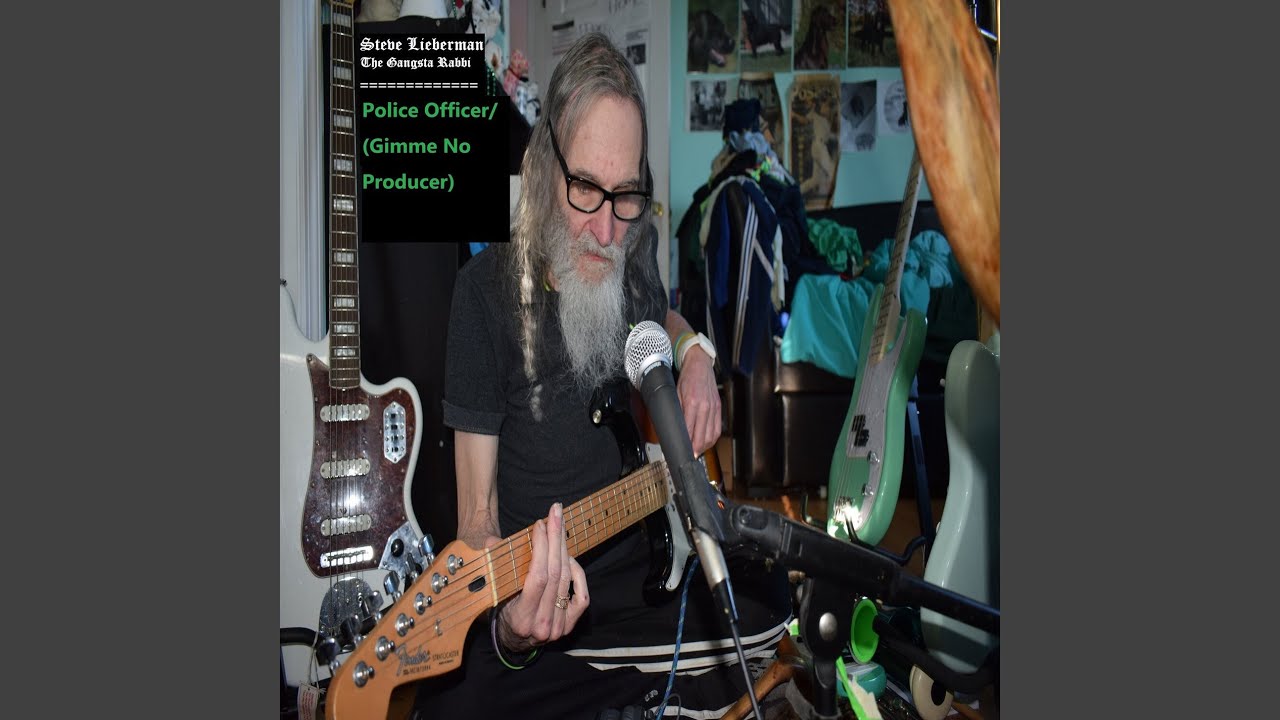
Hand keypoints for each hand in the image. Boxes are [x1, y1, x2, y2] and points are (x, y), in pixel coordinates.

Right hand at [494, 502, 588, 653]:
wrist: (513, 639)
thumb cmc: (500, 609)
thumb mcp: (492, 591)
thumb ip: (492, 566)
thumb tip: (492, 542)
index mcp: (520, 618)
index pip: (537, 577)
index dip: (541, 547)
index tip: (539, 525)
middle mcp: (542, 624)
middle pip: (555, 574)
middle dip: (556, 538)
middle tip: (556, 513)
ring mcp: (558, 627)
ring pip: (567, 580)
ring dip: (564, 550)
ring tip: (559, 527)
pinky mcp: (569, 625)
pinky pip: (581, 596)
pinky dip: (577, 574)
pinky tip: (569, 557)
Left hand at [677, 346, 721, 456]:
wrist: (700, 364)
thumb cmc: (686, 378)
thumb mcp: (675, 394)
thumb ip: (676, 412)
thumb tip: (675, 429)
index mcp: (692, 403)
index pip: (689, 430)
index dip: (687, 444)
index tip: (683, 452)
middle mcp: (705, 407)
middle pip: (702, 436)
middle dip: (696, 449)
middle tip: (690, 457)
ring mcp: (714, 408)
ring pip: (712, 435)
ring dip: (705, 446)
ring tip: (697, 451)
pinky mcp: (719, 408)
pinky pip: (717, 428)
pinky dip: (712, 438)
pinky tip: (706, 441)